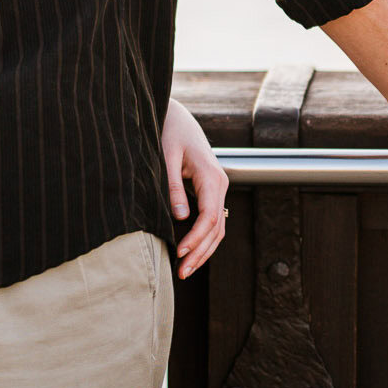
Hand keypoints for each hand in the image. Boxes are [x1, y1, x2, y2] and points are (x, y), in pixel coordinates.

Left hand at [163, 96, 228, 277]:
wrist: (177, 115)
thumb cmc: (170, 130)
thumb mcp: (167, 155)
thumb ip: (173, 186)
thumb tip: (180, 217)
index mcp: (212, 176)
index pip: (210, 216)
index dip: (196, 238)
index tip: (180, 252)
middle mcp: (220, 184)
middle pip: (217, 228)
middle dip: (201, 252)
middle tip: (182, 273)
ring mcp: (217, 188)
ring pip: (217, 228)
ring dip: (203, 250)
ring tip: (185, 270)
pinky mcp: (209, 191)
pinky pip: (211, 220)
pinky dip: (203, 239)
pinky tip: (189, 252)